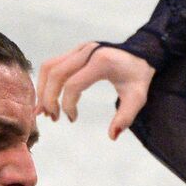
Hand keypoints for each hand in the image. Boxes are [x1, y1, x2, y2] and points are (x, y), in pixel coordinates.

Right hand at [35, 42, 155, 139]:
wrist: (142, 52)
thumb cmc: (138, 76)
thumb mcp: (137, 97)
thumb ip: (125, 117)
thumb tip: (112, 136)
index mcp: (101, 62)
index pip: (73, 84)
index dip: (68, 105)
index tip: (73, 119)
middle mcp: (86, 52)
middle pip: (54, 74)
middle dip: (48, 99)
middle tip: (53, 118)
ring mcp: (79, 49)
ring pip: (49, 67)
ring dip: (43, 89)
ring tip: (46, 111)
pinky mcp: (75, 51)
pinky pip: (53, 64)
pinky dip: (46, 82)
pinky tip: (48, 98)